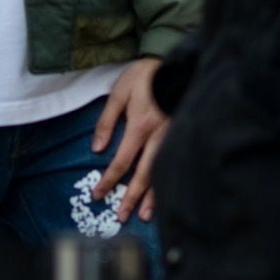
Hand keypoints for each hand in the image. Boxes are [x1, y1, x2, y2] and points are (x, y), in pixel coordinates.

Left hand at [90, 56, 168, 226]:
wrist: (177, 63)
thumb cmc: (144, 76)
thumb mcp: (119, 92)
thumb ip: (107, 121)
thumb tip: (97, 148)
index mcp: (140, 126)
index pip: (121, 162)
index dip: (109, 180)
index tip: (98, 195)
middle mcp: (159, 136)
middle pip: (144, 174)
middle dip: (131, 197)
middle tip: (121, 216)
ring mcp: (173, 137)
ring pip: (162, 173)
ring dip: (152, 197)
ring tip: (143, 216)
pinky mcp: (182, 135)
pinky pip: (174, 163)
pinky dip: (169, 182)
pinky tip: (164, 195)